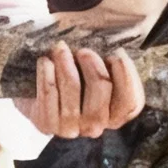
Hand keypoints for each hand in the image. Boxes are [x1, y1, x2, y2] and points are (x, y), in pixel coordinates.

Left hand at [13, 45, 145, 137]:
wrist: (35, 91)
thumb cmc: (74, 76)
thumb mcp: (97, 69)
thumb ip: (114, 61)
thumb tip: (126, 39)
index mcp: (115, 116)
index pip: (131, 101)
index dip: (126, 74)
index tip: (117, 52)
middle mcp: (95, 126)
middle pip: (102, 89)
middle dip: (94, 65)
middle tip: (84, 51)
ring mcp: (70, 128)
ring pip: (73, 88)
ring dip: (66, 63)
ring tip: (61, 48)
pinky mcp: (46, 124)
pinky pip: (48, 93)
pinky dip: (46, 73)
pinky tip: (45, 60)